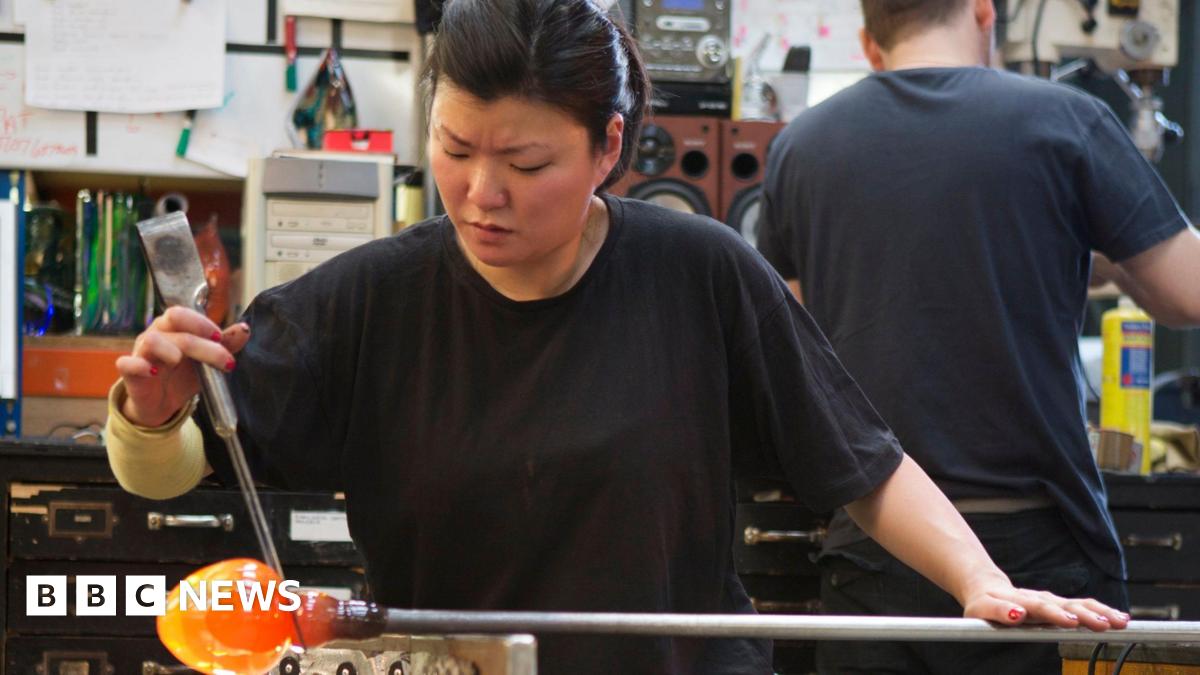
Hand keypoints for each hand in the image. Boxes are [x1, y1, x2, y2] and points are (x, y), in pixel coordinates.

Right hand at [114, 307, 250, 426]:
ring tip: (181, 362)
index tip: (221, 339)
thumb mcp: (208, 361)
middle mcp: (155, 334)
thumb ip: (226, 344)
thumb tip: (245, 329)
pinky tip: (154, 372)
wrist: (163, 404)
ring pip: (152, 340)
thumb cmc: (183, 376)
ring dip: (171, 350)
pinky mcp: (130, 373)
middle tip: (221, 358)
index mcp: (173, 328)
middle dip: (200, 339)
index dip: (202, 323)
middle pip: (172, 322)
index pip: (181, 313)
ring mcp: (141, 352)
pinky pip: (127, 364)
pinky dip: (139, 366)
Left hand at [960, 574, 1129, 630]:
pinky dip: (1102, 611)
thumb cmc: (985, 602)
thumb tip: (1017, 615)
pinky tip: (1121, 619)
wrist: (987, 587)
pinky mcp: (1059, 604)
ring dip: (1098, 612)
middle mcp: (1039, 599)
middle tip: (1103, 624)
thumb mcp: (983, 608)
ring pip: (1078, 604)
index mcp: (1019, 601)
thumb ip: (999, 611)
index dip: (1053, 614)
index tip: (1069, 621)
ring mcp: (1051, 601)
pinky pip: (1084, 606)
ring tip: (1119, 622)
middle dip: (1083, 615)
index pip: (1037, 607)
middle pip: (1063, 605)